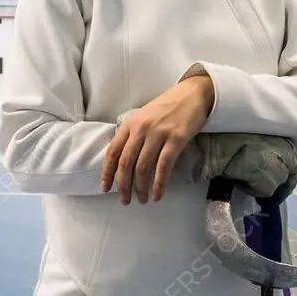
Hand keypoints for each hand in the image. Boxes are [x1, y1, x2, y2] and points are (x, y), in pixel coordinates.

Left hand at [101, 76, 214, 204]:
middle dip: (123, 185)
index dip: (107, 172)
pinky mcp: (176, 139)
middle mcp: (141, 129)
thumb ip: (132, 136)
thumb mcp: (143, 118)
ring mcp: (158, 133)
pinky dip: (159, 183)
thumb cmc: (166, 109)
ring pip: (143, 167)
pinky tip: (158, 195)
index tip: (105, 188)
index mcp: (130, 124)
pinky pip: (164, 166)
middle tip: (125, 201)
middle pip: (126, 162)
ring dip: (141, 188)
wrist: (191, 94)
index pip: (113, 152)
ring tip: (142, 200)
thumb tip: (122, 163)